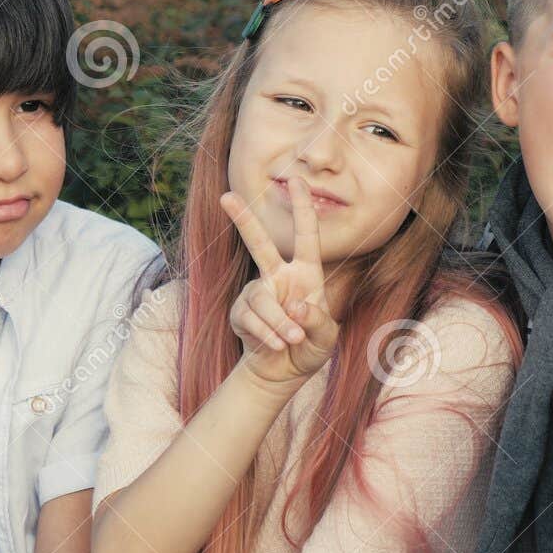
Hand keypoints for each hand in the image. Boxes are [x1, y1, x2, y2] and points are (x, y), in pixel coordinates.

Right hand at [220, 178, 337, 393]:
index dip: (302, 208)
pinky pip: (249, 319)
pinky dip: (266, 335)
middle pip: (260, 245)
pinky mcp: (240, 314)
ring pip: (261, 300)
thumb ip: (319, 322)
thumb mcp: (326, 337)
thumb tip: (298, 307)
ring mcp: (257, 294)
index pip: (306, 236)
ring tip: (291, 341)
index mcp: (305, 274)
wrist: (282, 373)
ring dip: (278, 324)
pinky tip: (275, 346)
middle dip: (244, 221)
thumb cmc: (310, 348)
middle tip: (226, 197)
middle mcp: (278, 278)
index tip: (297, 179)